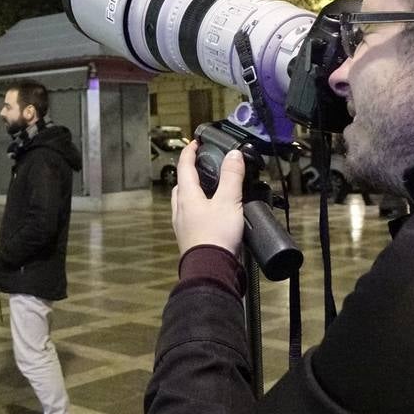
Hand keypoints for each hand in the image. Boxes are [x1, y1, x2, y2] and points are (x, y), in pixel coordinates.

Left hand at [171, 140, 244, 255]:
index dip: (190, 152)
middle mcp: (180, 210)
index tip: (195, 143)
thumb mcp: (229, 201)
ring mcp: (183, 226)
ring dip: (193, 193)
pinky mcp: (190, 239)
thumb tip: (233, 155)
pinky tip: (212, 216)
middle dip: (190, 173)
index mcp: (186, 196)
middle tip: (202, 167)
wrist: (211, 270)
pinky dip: (199, 210)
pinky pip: (191, 218)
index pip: (184, 167)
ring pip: (184, 202)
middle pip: (182, 185)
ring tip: (209, 191)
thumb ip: (231, 177)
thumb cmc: (216, 236)